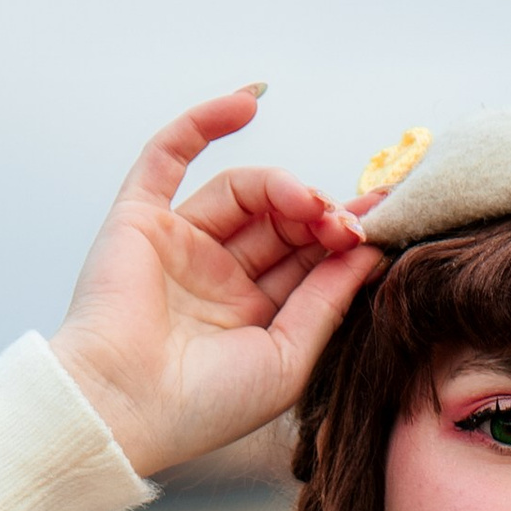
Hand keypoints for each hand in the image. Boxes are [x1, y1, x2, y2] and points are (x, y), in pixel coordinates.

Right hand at [49, 88, 380, 479]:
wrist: (123, 409)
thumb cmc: (203, 406)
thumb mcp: (288, 359)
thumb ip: (326, 302)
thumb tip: (369, 249)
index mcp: (255, 319)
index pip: (309, 261)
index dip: (345, 237)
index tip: (386, 219)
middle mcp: (219, 279)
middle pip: (282, 223)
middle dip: (319, 213)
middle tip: (349, 218)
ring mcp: (180, 245)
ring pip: (243, 192)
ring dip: (282, 186)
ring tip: (307, 201)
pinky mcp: (140, 220)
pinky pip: (168, 155)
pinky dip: (204, 122)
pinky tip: (248, 102)